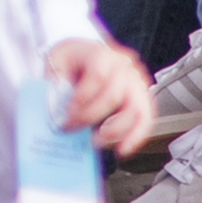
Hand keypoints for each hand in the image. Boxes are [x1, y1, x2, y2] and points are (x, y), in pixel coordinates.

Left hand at [54, 32, 153, 156]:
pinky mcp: (143, 98)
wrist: (85, 56)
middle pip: (113, 95)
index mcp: (102, 53)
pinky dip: (135, 137)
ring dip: (115, 131)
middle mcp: (124, 66)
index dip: (82, 98)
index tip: (66, 113)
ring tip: (95, 142)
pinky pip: (145, 120)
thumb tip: (56, 106)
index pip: (97, 76)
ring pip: (136, 110)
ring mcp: (137, 82)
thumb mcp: (57, 61)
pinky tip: (122, 149)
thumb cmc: (73, 60)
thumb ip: (56, 82)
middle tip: (71, 128)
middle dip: (90, 117)